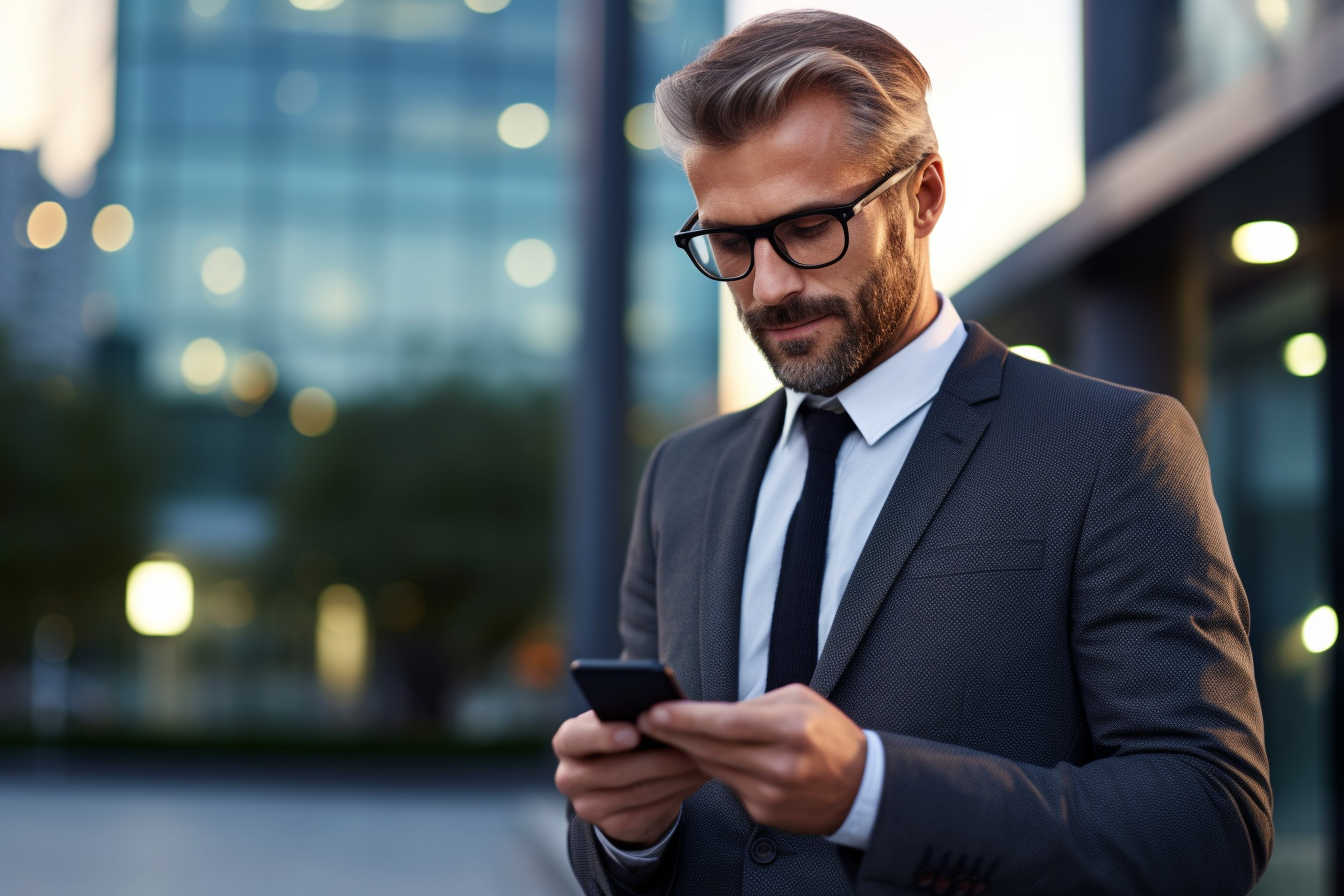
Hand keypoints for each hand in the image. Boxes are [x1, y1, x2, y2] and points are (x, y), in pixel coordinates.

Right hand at [553, 710, 710, 846]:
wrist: (625, 784)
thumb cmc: (626, 740)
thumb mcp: (620, 722)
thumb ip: (630, 713)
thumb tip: (660, 709)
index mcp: (568, 742)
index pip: (575, 738)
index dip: (603, 736)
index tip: (634, 732)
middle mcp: (570, 777)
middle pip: (612, 771)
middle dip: (656, 759)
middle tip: (688, 747)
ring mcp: (588, 806)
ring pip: (636, 792)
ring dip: (674, 776)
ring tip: (699, 760)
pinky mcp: (612, 827)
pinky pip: (649, 811)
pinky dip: (677, 792)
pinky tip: (694, 778)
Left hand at [637, 683, 866, 835]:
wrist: (861, 787)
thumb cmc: (828, 734)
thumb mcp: (801, 702)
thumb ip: (755, 705)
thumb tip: (708, 712)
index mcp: (793, 729)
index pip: (728, 723)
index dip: (687, 718)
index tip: (655, 711)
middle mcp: (782, 765)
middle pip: (713, 749)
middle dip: (674, 734)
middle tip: (644, 721)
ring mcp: (773, 794)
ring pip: (714, 769)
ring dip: (687, 752)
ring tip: (665, 735)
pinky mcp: (766, 813)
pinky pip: (728, 787)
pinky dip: (713, 770)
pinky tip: (700, 757)